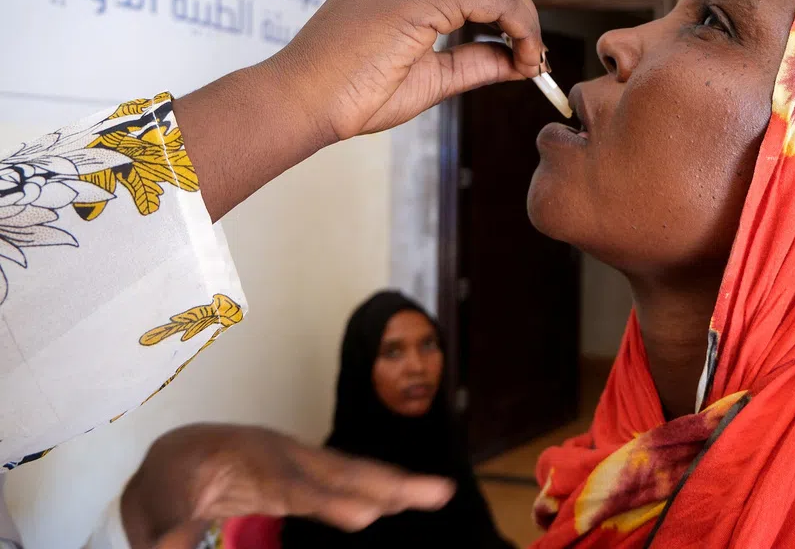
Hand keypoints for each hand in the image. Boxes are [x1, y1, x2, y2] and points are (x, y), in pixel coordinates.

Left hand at [120, 423, 453, 548]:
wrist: (177, 453)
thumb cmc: (167, 482)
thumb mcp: (158, 509)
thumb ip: (168, 532)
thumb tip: (169, 547)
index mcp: (247, 461)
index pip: (296, 486)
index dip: (331, 502)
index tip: (367, 518)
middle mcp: (282, 455)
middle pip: (341, 470)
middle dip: (387, 482)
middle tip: (436, 492)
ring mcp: (299, 461)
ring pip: (353, 471)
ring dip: (396, 484)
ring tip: (438, 493)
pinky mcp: (307, 474)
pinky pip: (348, 480)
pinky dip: (379, 488)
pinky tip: (403, 499)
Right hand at [277, 0, 546, 139]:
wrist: (303, 103)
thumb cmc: (351, 94)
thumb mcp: (429, 75)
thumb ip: (473, 61)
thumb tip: (518, 59)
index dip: (508, 13)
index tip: (524, 54)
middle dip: (521, 13)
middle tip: (532, 58)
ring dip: (524, 20)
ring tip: (529, 62)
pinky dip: (518, 26)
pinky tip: (521, 58)